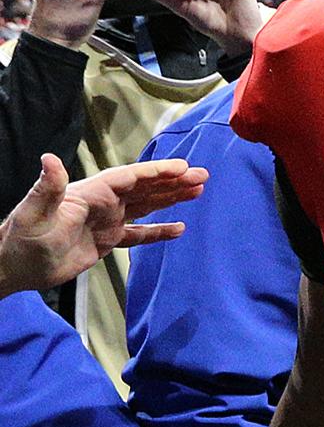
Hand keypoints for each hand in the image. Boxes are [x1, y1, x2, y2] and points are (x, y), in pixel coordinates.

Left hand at [0, 154, 207, 295]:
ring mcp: (106, 221)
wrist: (15, 267)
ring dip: (171, 198)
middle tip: (202, 176)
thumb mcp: (34, 212)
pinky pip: (138, 234)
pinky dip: (159, 230)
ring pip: (145, 205)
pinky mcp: (106, 240)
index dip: (156, 172)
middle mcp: (102, 203)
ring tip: (198, 191)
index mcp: (89, 192)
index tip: (182, 168)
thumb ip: (47, 187)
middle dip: (173, 181)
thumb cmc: (22, 239)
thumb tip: (49, 158)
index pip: (129, 178)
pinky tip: (179, 228)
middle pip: (144, 188)